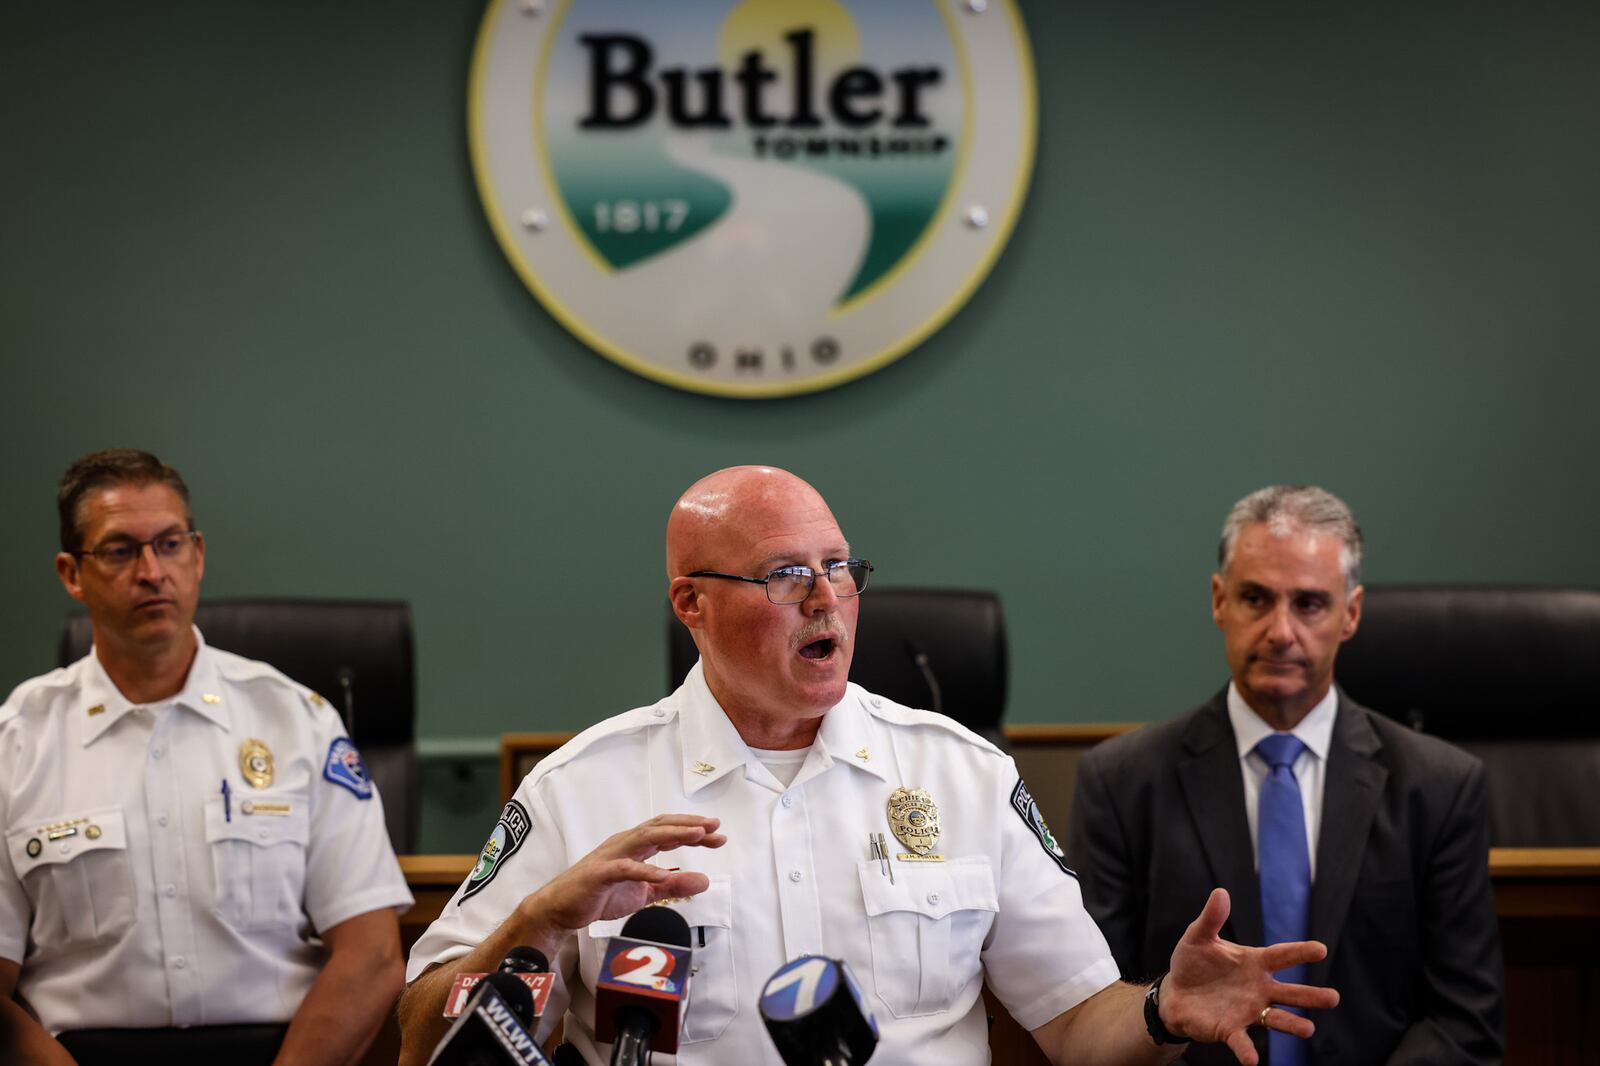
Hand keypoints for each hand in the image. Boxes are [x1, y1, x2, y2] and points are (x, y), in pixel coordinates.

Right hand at [517, 814, 726, 941]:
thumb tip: (705, 881)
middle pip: (661, 826)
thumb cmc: (601, 895)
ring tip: (697, 836)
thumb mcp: (644, 893)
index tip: (719, 834)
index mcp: (635, 846)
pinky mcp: (599, 873)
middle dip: (689, 825)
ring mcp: (611, 856)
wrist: (560, 909)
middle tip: (716, 827)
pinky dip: (644, 869)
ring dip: (673, 834)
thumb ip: (673, 886)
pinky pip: (625, 868)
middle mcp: (625, 843)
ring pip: (645, 838)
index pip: (669, 830)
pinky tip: (662, 874)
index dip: (694, 830)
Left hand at [1159, 888, 1339, 1064]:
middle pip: (1290, 992)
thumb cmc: (1193, 963)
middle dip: (1311, 996)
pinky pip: (1242, 1042)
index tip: (1321, 949)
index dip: (1300, 952)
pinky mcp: (1231, 1029)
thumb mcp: (1199, 937)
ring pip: (1276, 1019)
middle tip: (1334, 998)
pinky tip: (1253, 1061)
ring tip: (1308, 1029)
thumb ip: (1211, 918)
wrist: (1175, 993)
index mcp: (1255, 963)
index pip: (1282, 956)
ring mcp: (1248, 1010)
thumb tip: (1220, 892)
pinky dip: (1247, 1051)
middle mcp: (1259, 989)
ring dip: (1292, 1024)